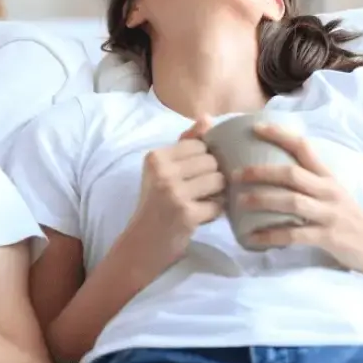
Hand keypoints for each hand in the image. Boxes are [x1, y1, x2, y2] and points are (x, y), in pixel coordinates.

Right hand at [130, 117, 225, 247]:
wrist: (142, 243)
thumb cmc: (156, 204)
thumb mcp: (163, 170)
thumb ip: (186, 143)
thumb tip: (208, 118)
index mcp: (156, 157)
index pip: (200, 145)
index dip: (204, 161)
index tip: (192, 177)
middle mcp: (162, 172)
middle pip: (212, 161)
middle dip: (212, 177)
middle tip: (198, 193)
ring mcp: (174, 193)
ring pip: (219, 180)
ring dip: (216, 194)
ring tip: (201, 203)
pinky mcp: (186, 214)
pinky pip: (219, 204)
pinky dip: (214, 212)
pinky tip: (200, 217)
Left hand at [234, 123, 362, 272]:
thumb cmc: (347, 217)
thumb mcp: (331, 193)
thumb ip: (308, 180)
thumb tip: (270, 169)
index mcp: (327, 177)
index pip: (303, 147)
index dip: (280, 135)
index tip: (254, 127)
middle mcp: (328, 191)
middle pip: (292, 174)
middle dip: (261, 171)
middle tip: (234, 173)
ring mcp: (329, 214)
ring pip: (292, 201)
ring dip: (262, 200)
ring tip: (238, 203)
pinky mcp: (328, 237)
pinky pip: (295, 235)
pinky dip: (272, 236)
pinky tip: (253, 237)